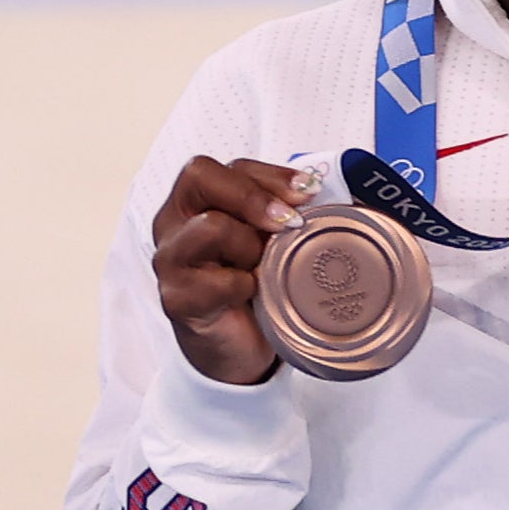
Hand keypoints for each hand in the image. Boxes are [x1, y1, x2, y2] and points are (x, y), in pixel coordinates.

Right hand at [151, 157, 319, 385]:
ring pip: (211, 226)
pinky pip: (218, 281)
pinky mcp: (176, 298)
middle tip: (291, 223)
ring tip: (262, 267)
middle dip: (255, 196)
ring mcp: (170, 260)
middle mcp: (173, 222)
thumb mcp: (269, 236)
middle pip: (200, 176)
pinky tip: (254, 295)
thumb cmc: (252, 281)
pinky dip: (246, 286)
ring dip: (251, 246)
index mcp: (194, 199)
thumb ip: (286, 209)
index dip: (267, 174)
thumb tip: (338, 189)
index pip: (221, 164)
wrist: (237, 345)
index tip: (308, 192)